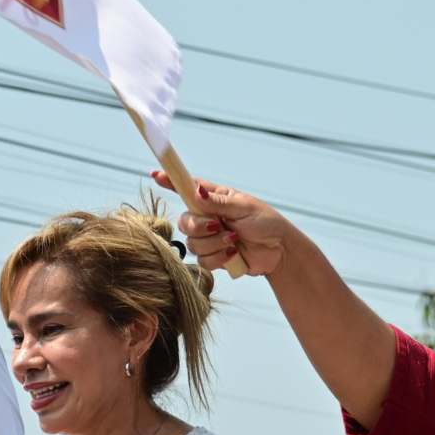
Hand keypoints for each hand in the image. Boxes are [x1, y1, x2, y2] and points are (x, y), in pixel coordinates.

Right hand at [155, 170, 292, 277]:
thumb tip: (195, 192)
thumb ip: (218, 202)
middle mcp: (206, 217)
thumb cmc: (265, 222)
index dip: (171, 181)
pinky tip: (233, 253)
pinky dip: (218, 257)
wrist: (278, 250)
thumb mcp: (244, 207)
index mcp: (213, 199)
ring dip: (214, 243)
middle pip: (184, 221)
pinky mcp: (212, 257)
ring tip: (234, 240)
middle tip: (218, 225)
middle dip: (199, 226)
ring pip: (192, 242)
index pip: (187, 188)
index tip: (156, 174)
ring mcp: (207, 238)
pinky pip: (201, 259)